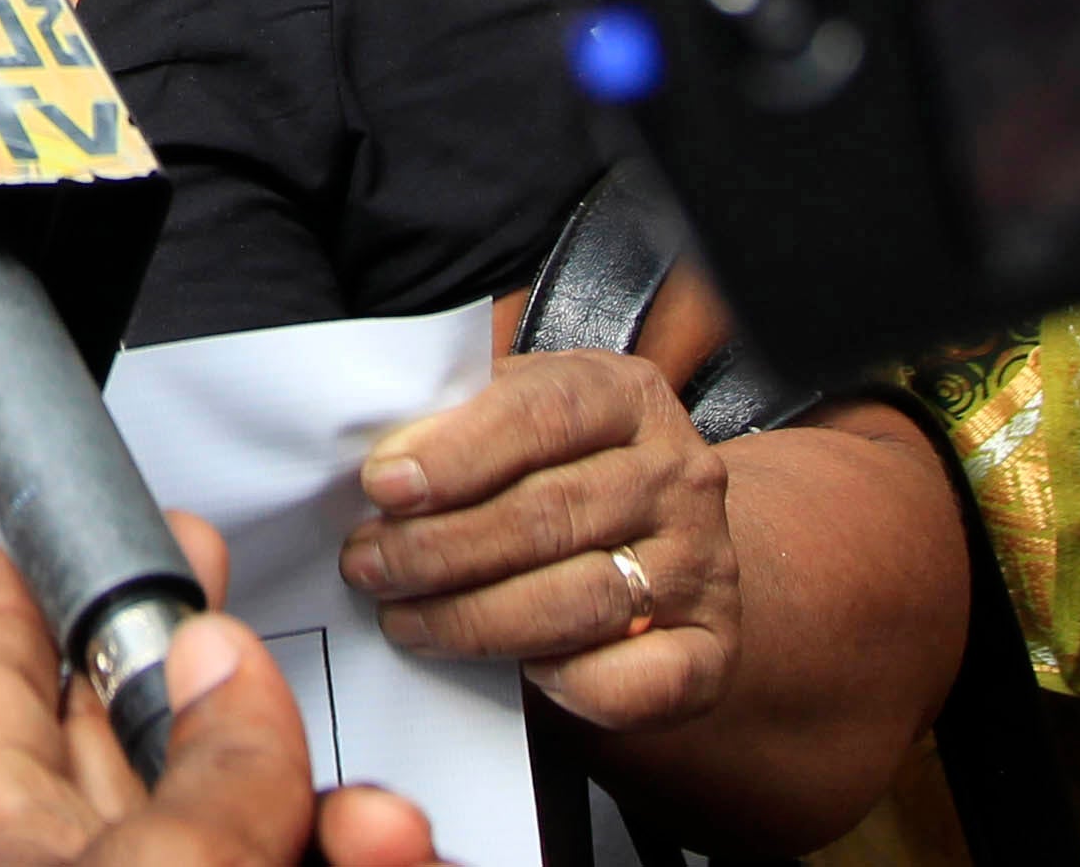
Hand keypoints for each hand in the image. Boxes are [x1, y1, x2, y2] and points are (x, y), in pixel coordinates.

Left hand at [0, 516, 441, 866]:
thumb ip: (203, 774)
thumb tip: (227, 668)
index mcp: (2, 850)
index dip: (17, 600)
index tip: (38, 540)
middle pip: (135, 748)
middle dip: (207, 674)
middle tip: (216, 587)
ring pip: (251, 823)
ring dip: (328, 798)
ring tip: (373, 813)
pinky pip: (311, 866)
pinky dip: (369, 854)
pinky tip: (395, 841)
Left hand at [340, 351, 736, 733]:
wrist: (659, 547)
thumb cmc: (557, 473)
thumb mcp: (515, 419)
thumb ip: (458, 421)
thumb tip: (374, 456)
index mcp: (625, 397)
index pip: (543, 410)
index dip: (457, 450)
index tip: (383, 486)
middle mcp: (676, 474)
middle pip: (551, 513)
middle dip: (441, 548)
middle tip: (368, 566)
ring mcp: (702, 564)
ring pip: (582, 599)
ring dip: (476, 620)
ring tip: (404, 619)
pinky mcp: (711, 649)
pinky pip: (639, 680)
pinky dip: (570, 683)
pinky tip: (519, 672)